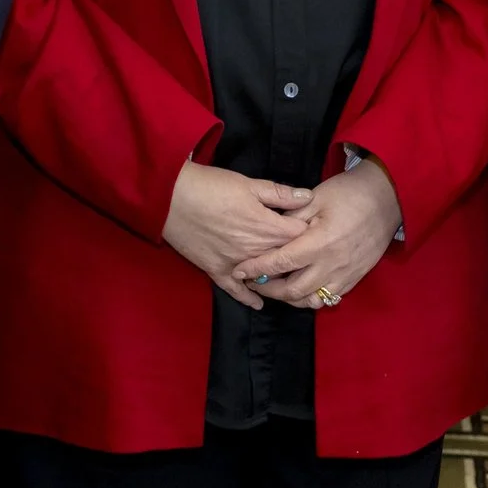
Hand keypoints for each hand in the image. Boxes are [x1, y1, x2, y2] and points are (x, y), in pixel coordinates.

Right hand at [162, 162, 316, 310]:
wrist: (172, 197)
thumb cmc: (211, 186)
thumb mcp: (248, 184)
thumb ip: (280, 193)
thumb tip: (309, 197)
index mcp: (266, 227)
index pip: (300, 236)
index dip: (310, 232)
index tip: (315, 229)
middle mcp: (255, 250)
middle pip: (286, 260)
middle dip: (298, 257)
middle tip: (307, 255)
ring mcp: (236, 264)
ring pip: (265, 278)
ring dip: (277, 278)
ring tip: (290, 278)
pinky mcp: (216, 271)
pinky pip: (236, 290)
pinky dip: (248, 297)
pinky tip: (259, 303)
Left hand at [234, 158, 401, 310]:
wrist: (387, 199)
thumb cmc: (349, 193)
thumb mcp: (316, 197)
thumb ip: (291, 215)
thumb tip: (268, 228)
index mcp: (319, 242)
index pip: (280, 263)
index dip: (257, 269)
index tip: (239, 271)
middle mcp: (331, 265)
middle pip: (292, 290)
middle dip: (268, 289)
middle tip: (253, 281)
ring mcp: (344, 275)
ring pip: (310, 301)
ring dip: (288, 298)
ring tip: (275, 287)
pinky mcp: (354, 279)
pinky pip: (327, 299)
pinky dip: (309, 298)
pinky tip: (300, 288)